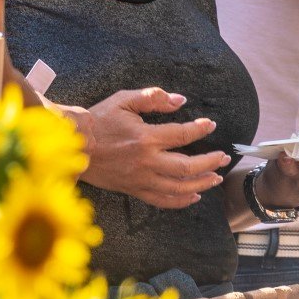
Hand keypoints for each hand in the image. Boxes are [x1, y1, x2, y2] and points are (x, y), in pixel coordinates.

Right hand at [64, 88, 230, 209]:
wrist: (76, 144)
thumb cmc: (99, 120)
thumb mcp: (124, 99)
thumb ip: (154, 97)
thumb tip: (180, 101)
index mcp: (146, 137)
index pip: (182, 134)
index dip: (200, 129)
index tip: (210, 125)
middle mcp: (147, 161)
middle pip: (187, 167)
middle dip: (210, 162)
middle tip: (223, 158)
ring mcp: (141, 179)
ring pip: (179, 187)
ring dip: (201, 183)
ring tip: (215, 178)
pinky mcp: (134, 189)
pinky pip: (162, 201)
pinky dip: (180, 201)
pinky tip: (193, 196)